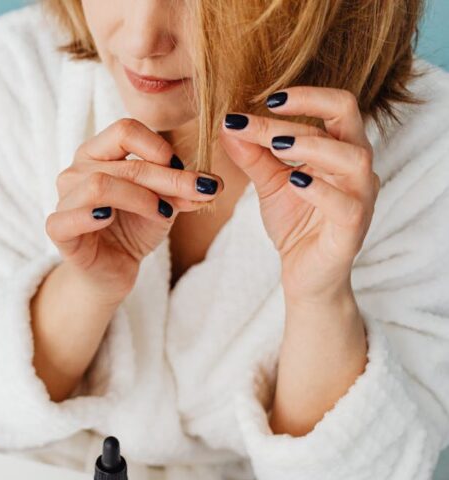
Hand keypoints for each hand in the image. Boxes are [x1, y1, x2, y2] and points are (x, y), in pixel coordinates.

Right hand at [48, 118, 223, 303]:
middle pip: (123, 162)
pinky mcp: (57, 229)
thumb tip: (213, 184)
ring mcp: (64, 199)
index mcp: (98, 153)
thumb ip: (183, 190)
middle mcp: (76, 170)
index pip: (125, 130)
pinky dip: (91, 216)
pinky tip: (110, 219)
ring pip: (100, 185)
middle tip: (199, 193)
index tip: (182, 169)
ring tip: (163, 214)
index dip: (158, 147)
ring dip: (140, 198)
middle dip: (167, 178)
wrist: (114, 269)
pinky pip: (68, 217)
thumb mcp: (165, 204)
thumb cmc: (134, 229)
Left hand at [219, 87, 378, 303]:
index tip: (263, 97)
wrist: (305, 273)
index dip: (302, 97)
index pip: (332, 108)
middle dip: (305, 110)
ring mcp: (360, 197)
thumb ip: (253, 155)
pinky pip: (345, 204)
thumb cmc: (295, 223)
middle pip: (346, 119)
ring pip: (352, 158)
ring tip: (276, 144)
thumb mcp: (269, 183)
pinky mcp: (353, 228)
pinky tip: (294, 181)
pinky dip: (320, 190)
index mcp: (340, 149)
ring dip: (312, 145)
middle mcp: (356, 167)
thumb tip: (228, 124)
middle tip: (264, 111)